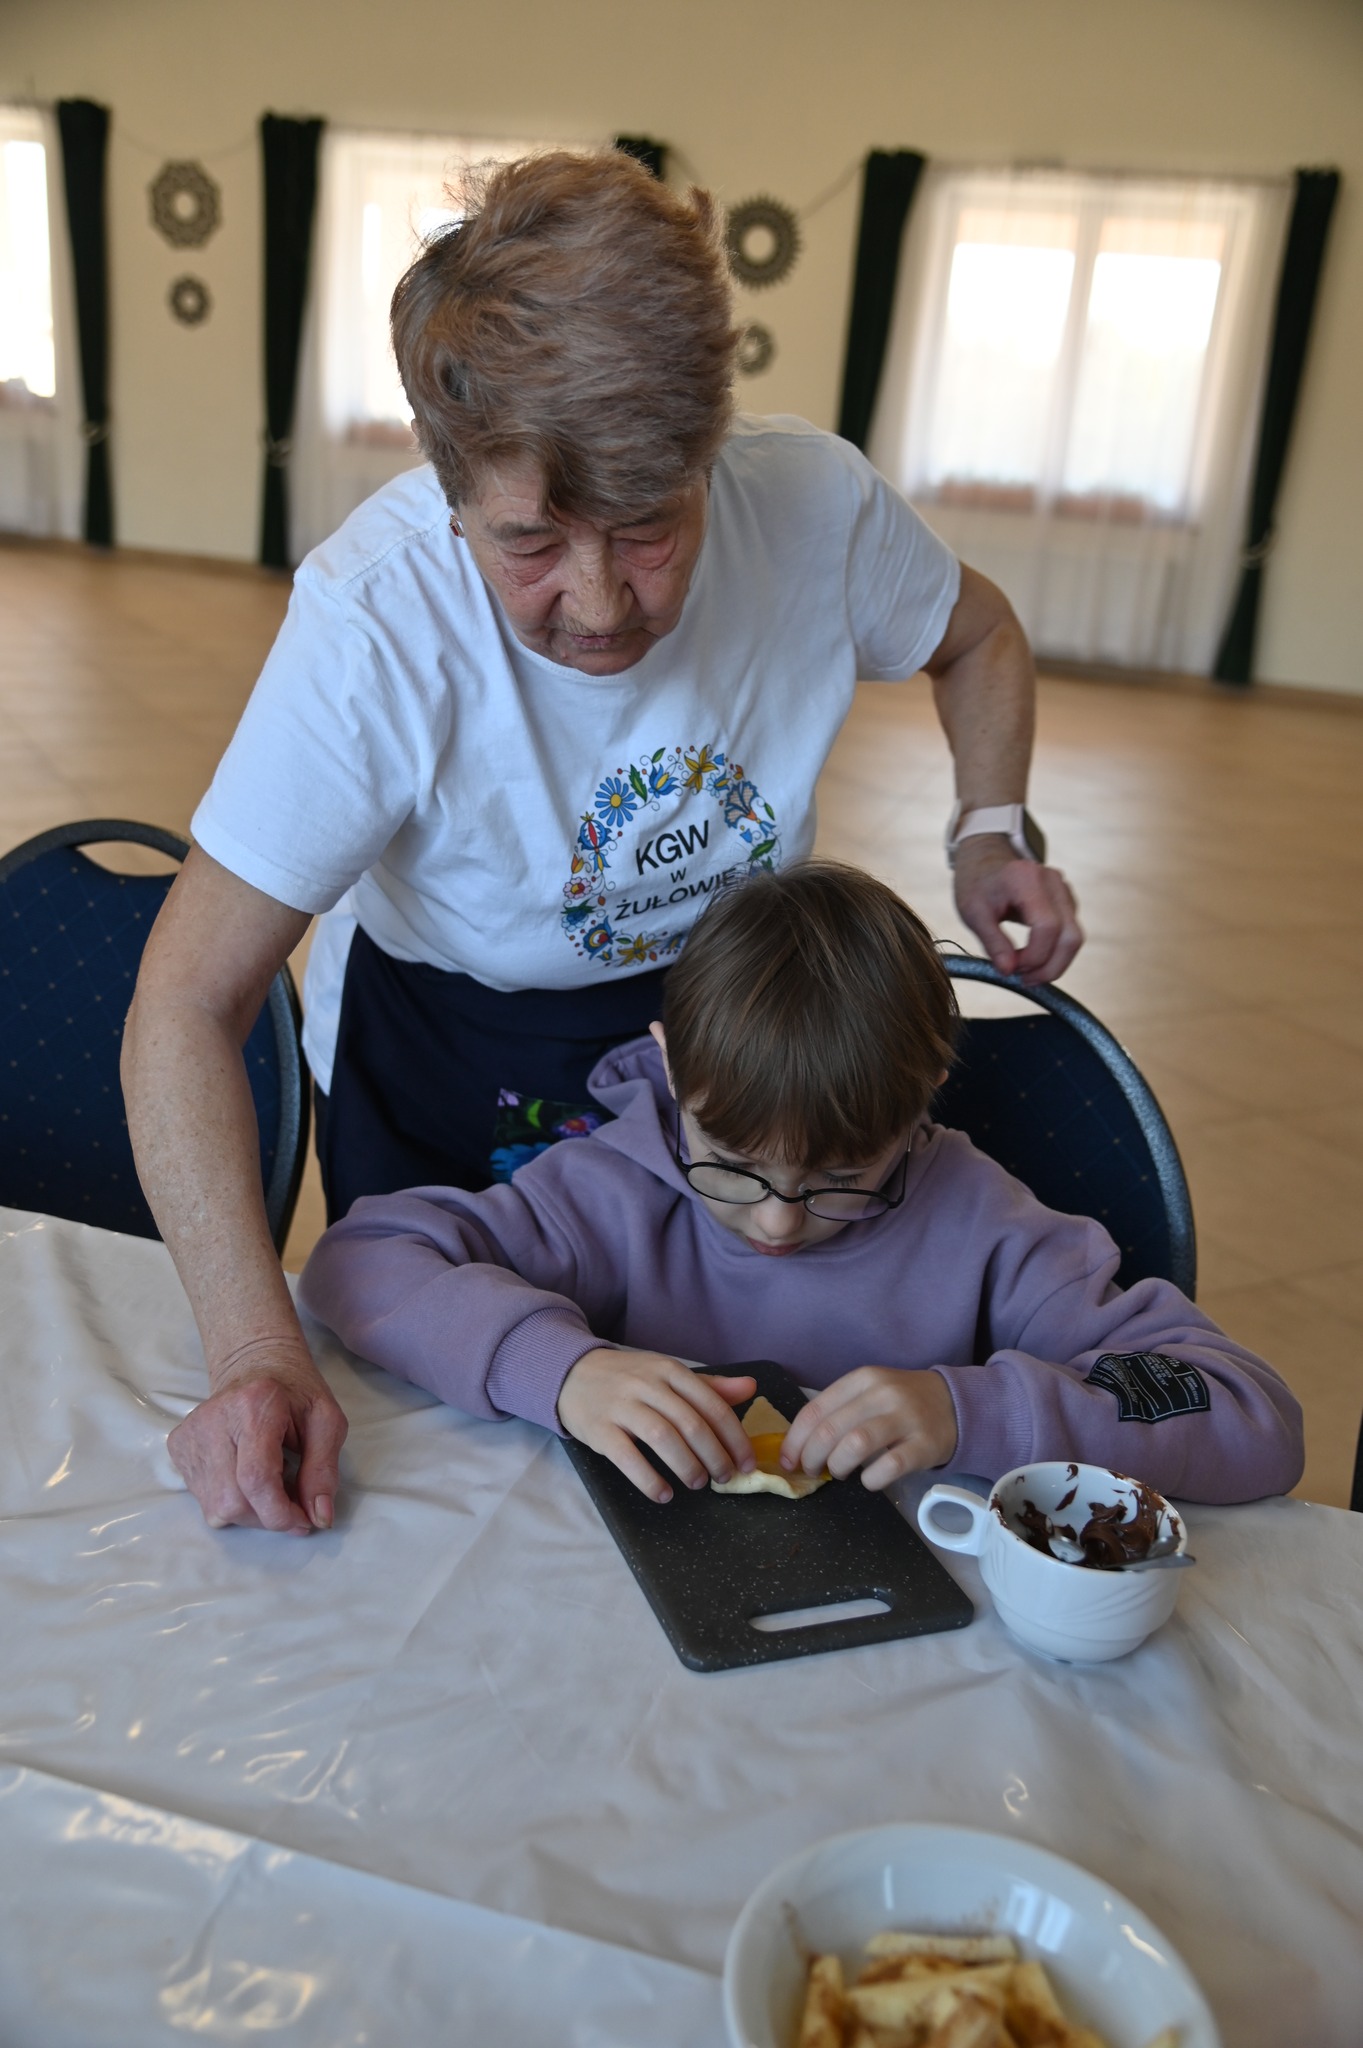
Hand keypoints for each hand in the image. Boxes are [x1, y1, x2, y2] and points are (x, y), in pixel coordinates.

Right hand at [167, 1345, 348, 1533]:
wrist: (254, 1363)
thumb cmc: (295, 1392)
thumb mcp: (326, 1422)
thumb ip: (324, 1471)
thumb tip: (320, 1518)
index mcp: (254, 1405)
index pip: (256, 1479)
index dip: (280, 1513)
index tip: (303, 1521)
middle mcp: (212, 1420)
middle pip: (233, 1502)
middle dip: (268, 1517)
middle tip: (292, 1505)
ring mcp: (190, 1435)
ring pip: (216, 1508)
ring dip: (251, 1513)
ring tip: (270, 1487)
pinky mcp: (178, 1447)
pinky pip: (204, 1500)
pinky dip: (232, 1502)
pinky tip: (246, 1478)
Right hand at [557, 1350, 756, 1502]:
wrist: (571, 1374)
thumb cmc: (629, 1378)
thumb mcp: (668, 1374)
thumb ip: (709, 1385)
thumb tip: (751, 1388)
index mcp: (670, 1370)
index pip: (712, 1405)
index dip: (735, 1437)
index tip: (747, 1462)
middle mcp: (647, 1384)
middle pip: (691, 1423)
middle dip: (715, 1456)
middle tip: (725, 1478)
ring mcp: (621, 1405)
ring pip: (662, 1437)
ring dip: (687, 1466)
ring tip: (698, 1484)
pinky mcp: (599, 1428)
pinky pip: (627, 1457)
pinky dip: (648, 1479)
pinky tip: (663, 1494)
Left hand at [780, 1367, 957, 1490]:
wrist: (955, 1404)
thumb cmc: (902, 1403)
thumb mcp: (870, 1393)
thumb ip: (839, 1411)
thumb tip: (799, 1446)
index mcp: (862, 1379)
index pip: (815, 1409)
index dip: (795, 1440)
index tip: (789, 1460)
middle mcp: (883, 1393)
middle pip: (830, 1429)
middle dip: (811, 1457)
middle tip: (812, 1471)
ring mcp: (906, 1418)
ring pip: (855, 1445)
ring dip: (838, 1466)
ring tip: (840, 1473)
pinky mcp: (925, 1444)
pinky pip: (889, 1467)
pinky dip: (871, 1480)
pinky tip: (869, 1480)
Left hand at [952, 837, 1081, 983]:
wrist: (984, 859)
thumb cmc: (976, 883)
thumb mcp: (973, 913)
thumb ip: (993, 942)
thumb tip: (1009, 971)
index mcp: (1027, 880)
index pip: (1047, 927)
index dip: (1034, 956)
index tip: (1013, 969)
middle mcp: (1053, 882)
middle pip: (1070, 937)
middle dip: (1050, 967)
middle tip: (1024, 980)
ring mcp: (1064, 890)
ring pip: (1074, 938)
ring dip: (1053, 962)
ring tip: (1024, 970)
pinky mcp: (1066, 900)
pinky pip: (1070, 933)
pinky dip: (1054, 951)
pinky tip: (1031, 957)